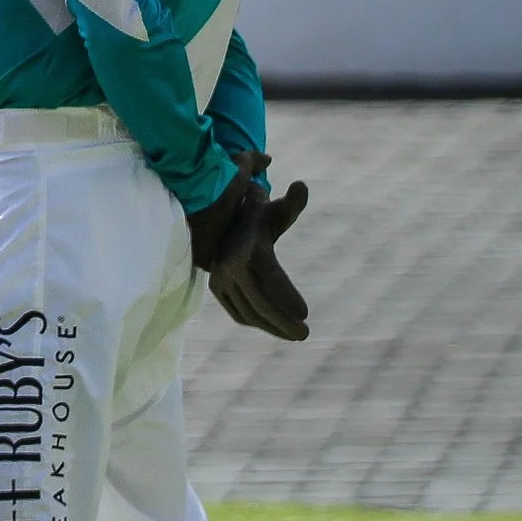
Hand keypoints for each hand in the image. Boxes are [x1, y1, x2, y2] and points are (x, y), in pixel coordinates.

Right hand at [187, 152, 311, 341]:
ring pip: (247, 311)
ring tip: (295, 335)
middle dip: (282, 321)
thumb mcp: (275, 211)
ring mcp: (220, 279)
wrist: (220, 226)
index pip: (268, 273)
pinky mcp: (216, 289)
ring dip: (272, 326)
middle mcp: (230, 264)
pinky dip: (257, 322)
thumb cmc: (258, 218)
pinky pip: (238, 312)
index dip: (285, 293)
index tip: (306, 313)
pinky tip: (276, 327)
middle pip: (257, 301)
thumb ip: (291, 203)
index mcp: (249, 246)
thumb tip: (302, 185)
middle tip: (305, 334)